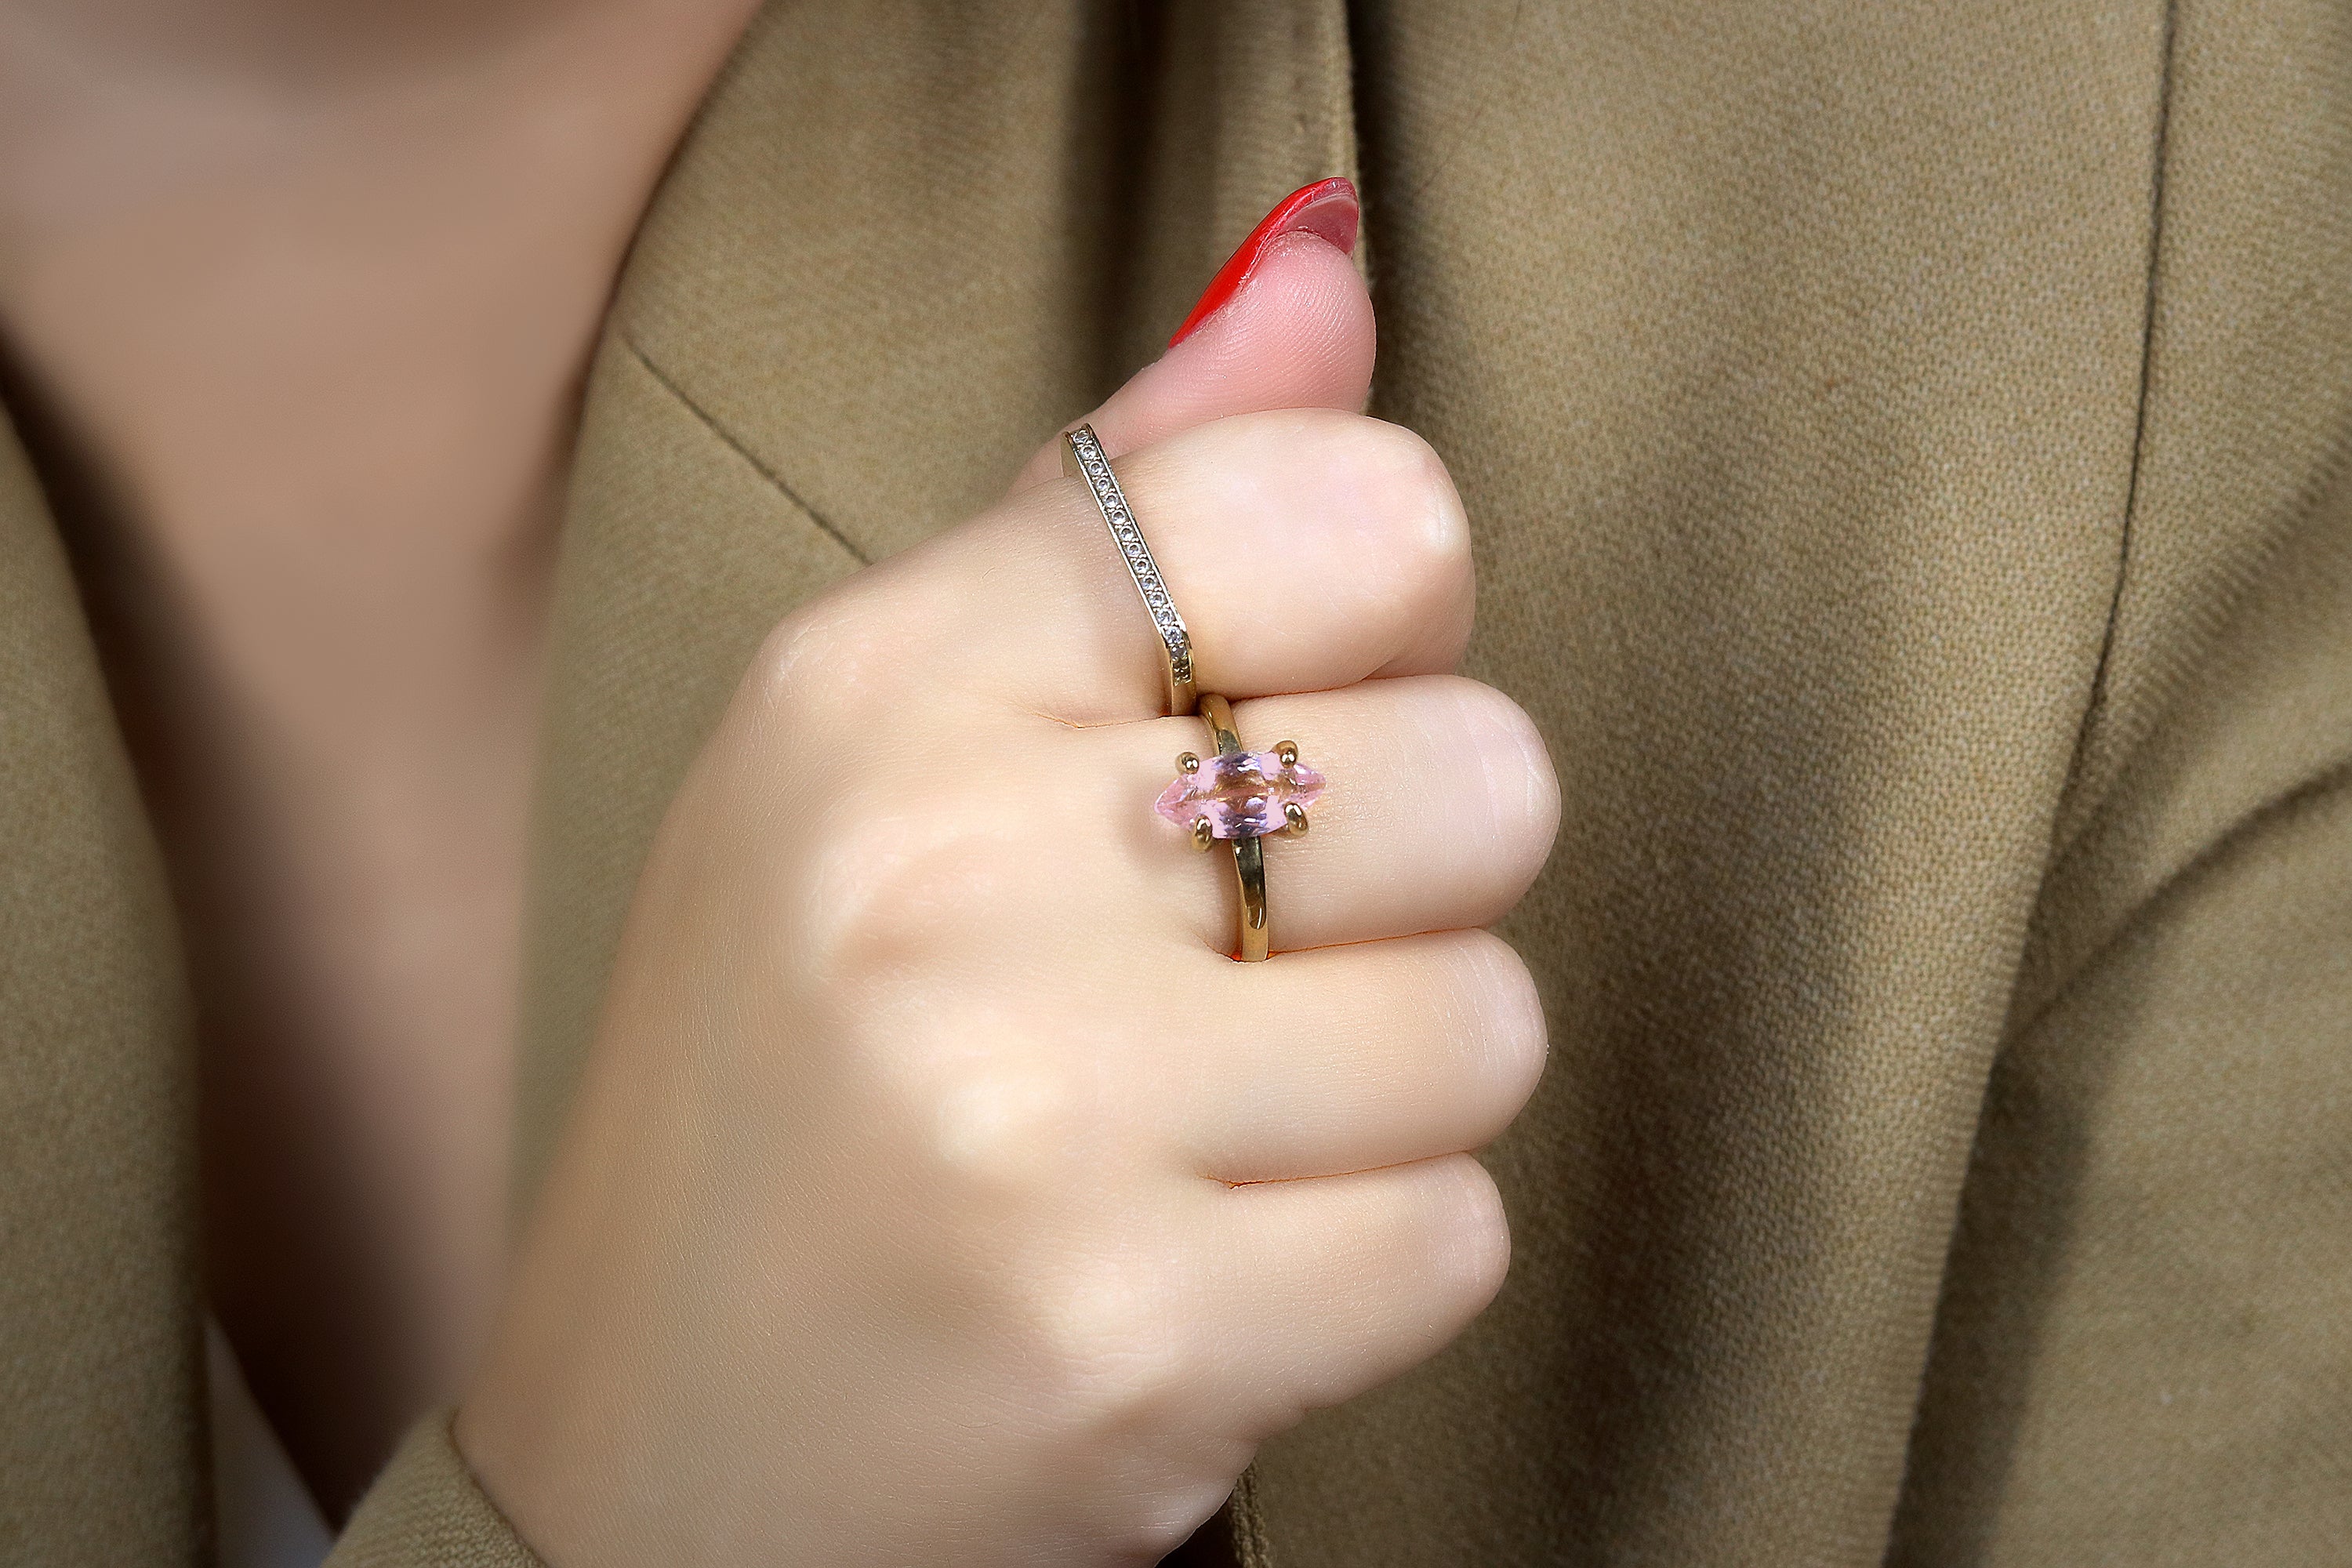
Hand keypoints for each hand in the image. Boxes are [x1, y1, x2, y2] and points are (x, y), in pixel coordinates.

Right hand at [458, 219, 1558, 1566]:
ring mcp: (1025, 1108)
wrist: (649, 1482)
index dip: (1384, 634)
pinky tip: (1194, 1272)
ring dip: (1382, 1104)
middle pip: (1477, 773)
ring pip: (1486, 1021)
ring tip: (1189, 1143)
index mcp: (878, 681)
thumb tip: (1325, 269)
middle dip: (1395, 899)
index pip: (1355, 513)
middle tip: (1211, 982)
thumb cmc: (794, 1086)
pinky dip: (1363, 1271)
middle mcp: (933, 866)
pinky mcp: (1127, 1331)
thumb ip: (1120, 504)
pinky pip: (1456, 1234)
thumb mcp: (891, 749)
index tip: (1279, 724)